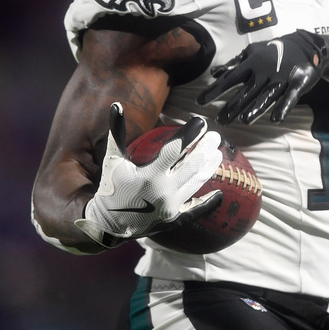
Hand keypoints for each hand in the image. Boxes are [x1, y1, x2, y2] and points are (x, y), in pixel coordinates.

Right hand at [75, 103, 223, 247]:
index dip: (190, 134)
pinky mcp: (174, 219)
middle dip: (205, 148)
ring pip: (196, 183)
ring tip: (218, 153)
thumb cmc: (111, 188)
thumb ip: (117, 133)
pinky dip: (208, 201)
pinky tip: (220, 192)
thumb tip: (117, 105)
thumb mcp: (112, 161)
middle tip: (215, 136)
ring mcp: (171, 207)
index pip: (175, 150)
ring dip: (209, 167)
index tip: (200, 122)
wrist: (108, 225)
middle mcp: (163, 192)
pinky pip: (196, 209)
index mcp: (149, 176)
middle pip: (192, 165)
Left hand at [197, 30, 328, 124]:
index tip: (200, 101)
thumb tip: (215, 72)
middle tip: (220, 120)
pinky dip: (283, 107)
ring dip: (256, 108)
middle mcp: (264, 71)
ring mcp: (281, 78)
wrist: (305, 45)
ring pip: (266, 95)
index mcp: (252, 63)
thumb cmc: (274, 52)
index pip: (230, 79)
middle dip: (233, 106)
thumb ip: (235, 64)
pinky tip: (276, 119)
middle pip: (246, 91)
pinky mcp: (297, 83)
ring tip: (244, 120)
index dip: (215, 90)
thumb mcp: (253, 52)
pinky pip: (290, 97)